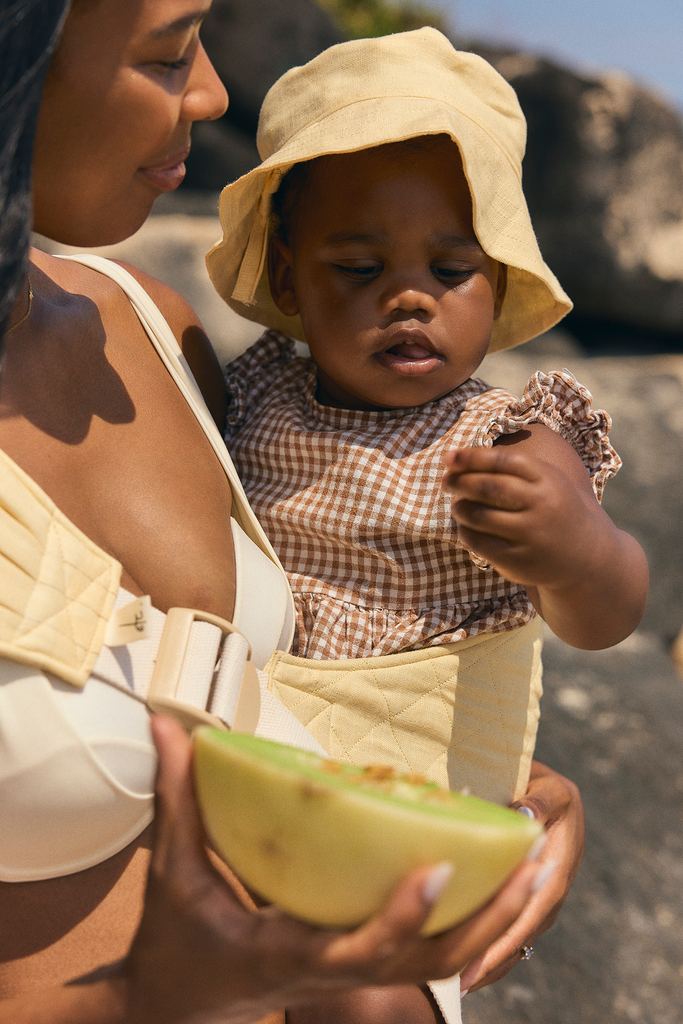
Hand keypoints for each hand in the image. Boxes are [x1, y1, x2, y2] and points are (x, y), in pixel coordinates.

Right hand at [122, 717, 544, 1023]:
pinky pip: (430, 955)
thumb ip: (176, 796)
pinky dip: (473, 926)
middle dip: (488, 919)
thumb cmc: (178, 937)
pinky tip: (498, 884)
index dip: (402, 915)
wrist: (181, 1005)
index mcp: (287, 953)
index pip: (358, 950)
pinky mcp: (362, 968)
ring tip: (536, 866)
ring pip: (441, 966)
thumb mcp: (174, 870)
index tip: (440, 864)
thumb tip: (167, 725)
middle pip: (427, 963)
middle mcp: (331, 972)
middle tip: (534, 861)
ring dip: (496, 921)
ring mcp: (352, 978)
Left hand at [442, 445, 598, 590]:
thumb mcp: (547, 481)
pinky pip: (480, 543)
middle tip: (446, 482)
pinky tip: (464, 526)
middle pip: (488, 487)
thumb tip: (457, 458)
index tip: (450, 457)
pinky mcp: (520, 560)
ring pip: (480, 516)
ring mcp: (531, 534)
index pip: (502, 461)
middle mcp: (541, 505)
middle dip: (460, 482)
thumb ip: (511, 468)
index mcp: (548, 478)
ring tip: (457, 505)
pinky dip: (465, 532)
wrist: (587, 555)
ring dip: (460, 508)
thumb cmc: (554, 509)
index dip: (471, 457)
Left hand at [459, 760, 583, 994]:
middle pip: (521, 933)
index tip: (477, 960)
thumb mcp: (548, 788)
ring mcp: (540, 898)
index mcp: (558, 866)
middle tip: (461, 982)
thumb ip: (540, 800)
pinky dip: (492, 947)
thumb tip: (525, 816)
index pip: (530, 909)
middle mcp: (551, 890)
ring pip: (516, 936)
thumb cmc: (543, 784)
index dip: (505, 938)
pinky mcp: (528, 898)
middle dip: (493, 960)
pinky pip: (511, 928)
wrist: (549, 791)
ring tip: (459, 982)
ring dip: (491, 960)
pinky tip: (466, 962)